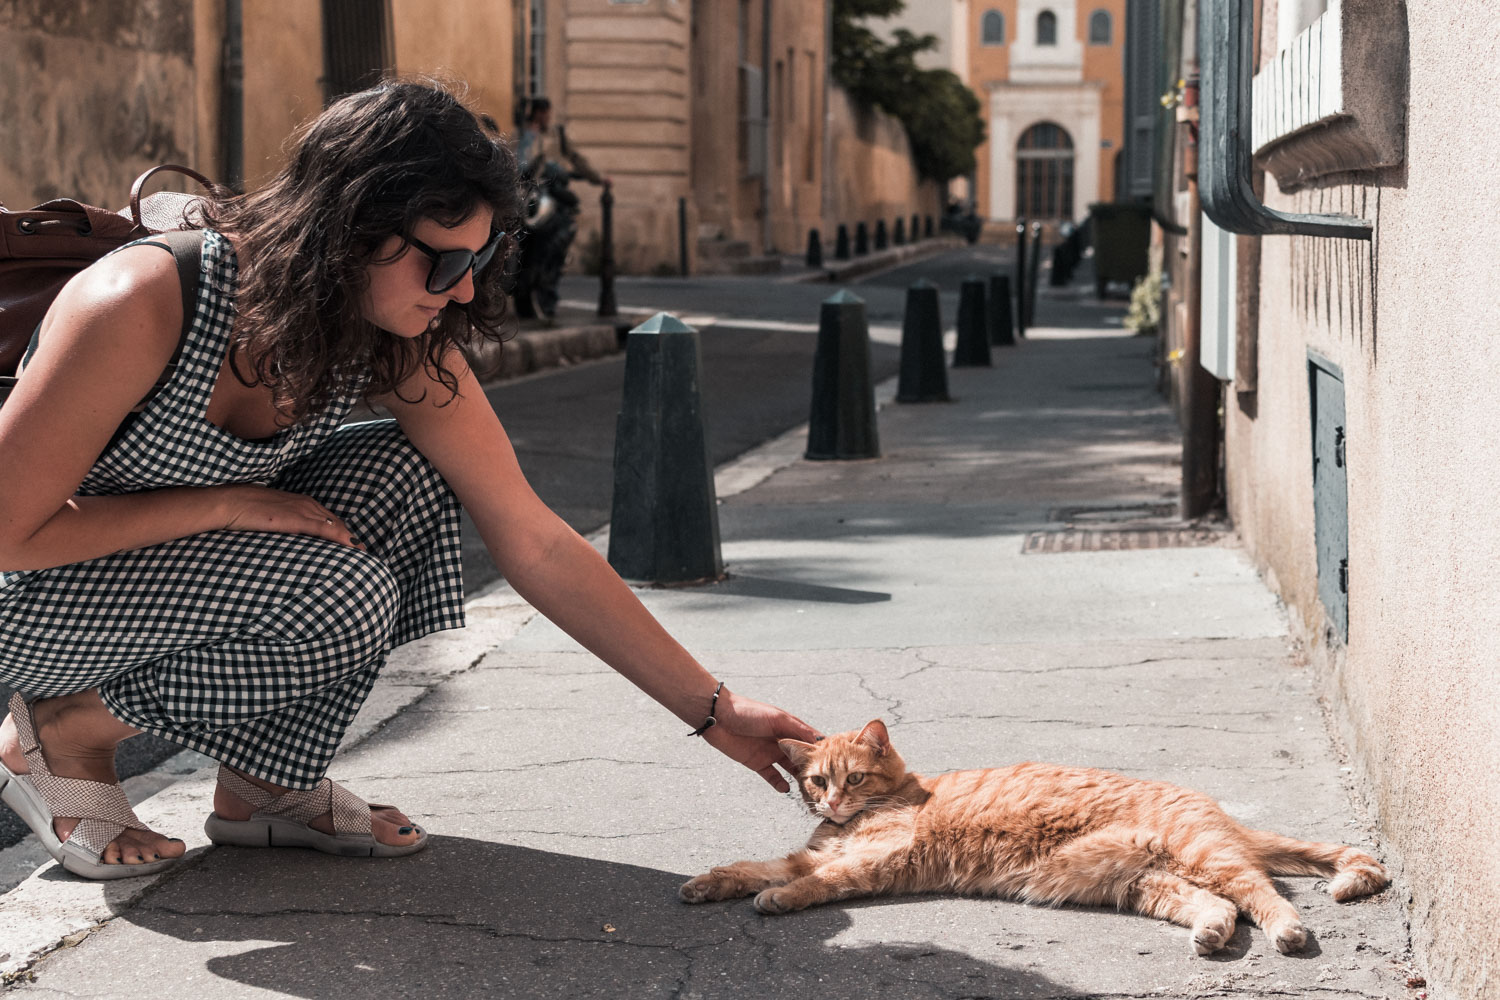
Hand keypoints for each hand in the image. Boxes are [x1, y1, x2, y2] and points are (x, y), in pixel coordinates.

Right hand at [217, 485, 363, 548]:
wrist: (229, 502)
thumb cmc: (243, 509)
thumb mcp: (268, 515)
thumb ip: (281, 522)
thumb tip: (283, 534)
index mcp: (301, 501)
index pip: (329, 518)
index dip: (342, 532)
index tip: (353, 545)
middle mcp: (307, 504)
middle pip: (337, 522)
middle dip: (351, 537)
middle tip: (364, 553)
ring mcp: (303, 510)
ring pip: (336, 526)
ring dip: (351, 540)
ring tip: (363, 554)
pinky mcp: (296, 519)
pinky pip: (326, 529)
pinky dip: (342, 538)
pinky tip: (353, 547)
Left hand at [700, 689, 821, 792]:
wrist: (718, 717)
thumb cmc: (748, 711)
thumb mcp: (777, 718)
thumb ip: (798, 730)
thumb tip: (821, 739)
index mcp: (790, 728)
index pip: (812, 741)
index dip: (824, 751)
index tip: (838, 763)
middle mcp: (783, 741)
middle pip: (802, 758)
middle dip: (814, 769)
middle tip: (825, 783)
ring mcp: (770, 753)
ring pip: (789, 769)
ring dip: (799, 779)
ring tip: (809, 790)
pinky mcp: (757, 763)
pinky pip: (772, 776)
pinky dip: (779, 783)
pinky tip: (786, 789)